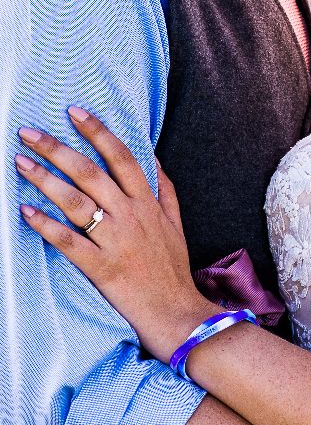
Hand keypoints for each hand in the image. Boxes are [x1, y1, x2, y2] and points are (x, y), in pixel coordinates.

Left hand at [15, 108, 219, 361]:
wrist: (177, 313)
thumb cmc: (173, 269)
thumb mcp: (176, 224)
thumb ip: (165, 190)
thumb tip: (153, 160)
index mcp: (150, 203)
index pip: (123, 157)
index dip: (99, 132)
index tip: (75, 111)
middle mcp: (133, 216)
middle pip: (92, 173)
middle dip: (58, 149)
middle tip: (28, 132)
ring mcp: (117, 241)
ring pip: (77, 202)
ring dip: (45, 180)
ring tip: (19, 162)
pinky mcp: (102, 267)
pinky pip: (69, 242)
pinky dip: (46, 226)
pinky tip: (25, 212)